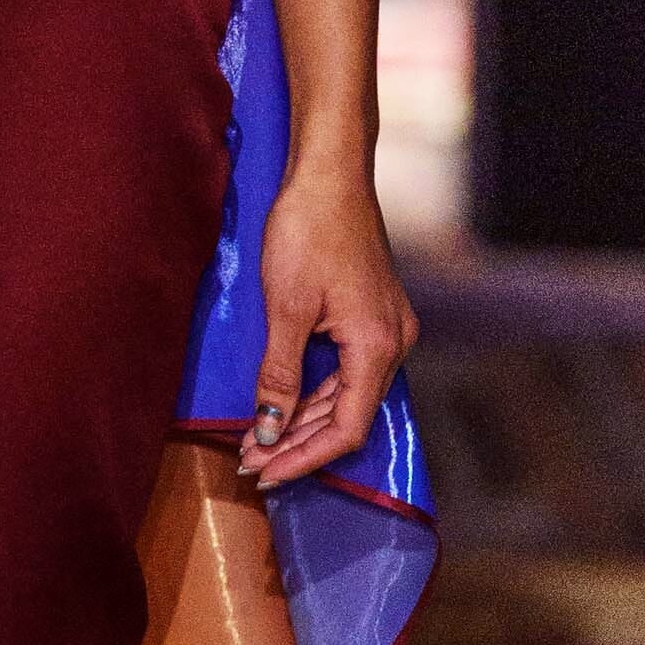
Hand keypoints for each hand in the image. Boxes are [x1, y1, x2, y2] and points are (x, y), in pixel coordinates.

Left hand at [237, 156, 415, 490]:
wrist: (329, 172)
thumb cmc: (309, 230)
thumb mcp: (285, 308)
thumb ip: (279, 375)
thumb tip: (268, 430)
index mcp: (378, 345)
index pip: (347, 429)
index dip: (304, 458)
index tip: (265, 472)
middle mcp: (393, 342)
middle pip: (349, 416)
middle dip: (297, 443)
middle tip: (250, 462)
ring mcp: (386, 328)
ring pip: (346, 394)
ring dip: (303, 420)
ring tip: (258, 440)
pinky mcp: (373, 315)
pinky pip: (346, 369)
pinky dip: (313, 391)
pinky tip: (282, 404)